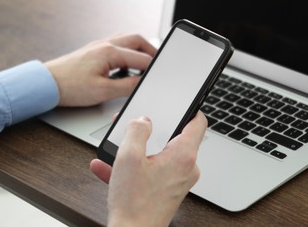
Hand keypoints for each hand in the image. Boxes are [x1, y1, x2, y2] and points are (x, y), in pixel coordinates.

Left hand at [45, 34, 155, 106]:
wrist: (47, 83)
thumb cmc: (71, 86)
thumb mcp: (103, 91)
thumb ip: (127, 86)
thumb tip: (142, 83)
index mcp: (109, 52)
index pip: (141, 59)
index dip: (153, 68)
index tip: (161, 74)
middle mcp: (105, 44)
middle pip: (137, 40)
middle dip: (151, 50)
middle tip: (159, 61)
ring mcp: (98, 45)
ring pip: (127, 39)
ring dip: (139, 48)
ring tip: (146, 60)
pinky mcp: (93, 50)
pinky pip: (116, 43)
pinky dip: (127, 49)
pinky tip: (126, 61)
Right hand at [90, 111, 206, 226]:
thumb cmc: (134, 203)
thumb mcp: (128, 157)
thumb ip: (137, 130)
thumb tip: (143, 120)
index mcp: (183, 156)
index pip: (198, 123)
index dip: (189, 109)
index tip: (180, 103)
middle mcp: (185, 168)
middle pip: (174, 138)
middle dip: (151, 130)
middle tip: (135, 125)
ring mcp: (177, 180)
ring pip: (159, 155)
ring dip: (137, 150)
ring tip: (116, 148)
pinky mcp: (167, 190)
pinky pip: (151, 171)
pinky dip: (134, 167)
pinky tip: (109, 168)